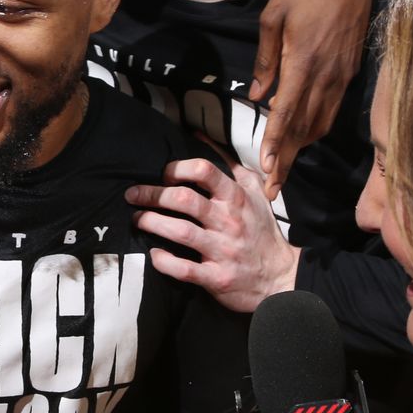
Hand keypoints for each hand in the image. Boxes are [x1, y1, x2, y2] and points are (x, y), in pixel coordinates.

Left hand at [128, 158, 297, 312]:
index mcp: (236, 198)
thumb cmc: (261, 230)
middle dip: (152, 195)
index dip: (177, 168)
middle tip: (132, 195)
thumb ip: (228, 164)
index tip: (163, 174)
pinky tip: (153, 254)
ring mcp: (222, 251)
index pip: (203, 171)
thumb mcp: (254, 191)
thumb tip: (199, 135)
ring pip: (180, 232)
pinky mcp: (216, 278)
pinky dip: (164, 261)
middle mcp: (228, 222)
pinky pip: (184, 269)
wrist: (279, 276)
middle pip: (184, 200)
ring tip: (137, 219)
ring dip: (152, 223)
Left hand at [249, 0, 374, 197]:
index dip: (275, 141)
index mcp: (304, 60)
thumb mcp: (273, 18)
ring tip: (282, 170)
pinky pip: (330, 108)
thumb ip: (265, 61)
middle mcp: (326, 74)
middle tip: (273, 189)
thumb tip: (256, 97)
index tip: (266, 167)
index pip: (287, 110)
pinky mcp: (350, 71)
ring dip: (300, 148)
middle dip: (286, 160)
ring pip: (320, 122)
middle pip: (304, 127)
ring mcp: (341, 75)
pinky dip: (315, 128)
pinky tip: (302, 138)